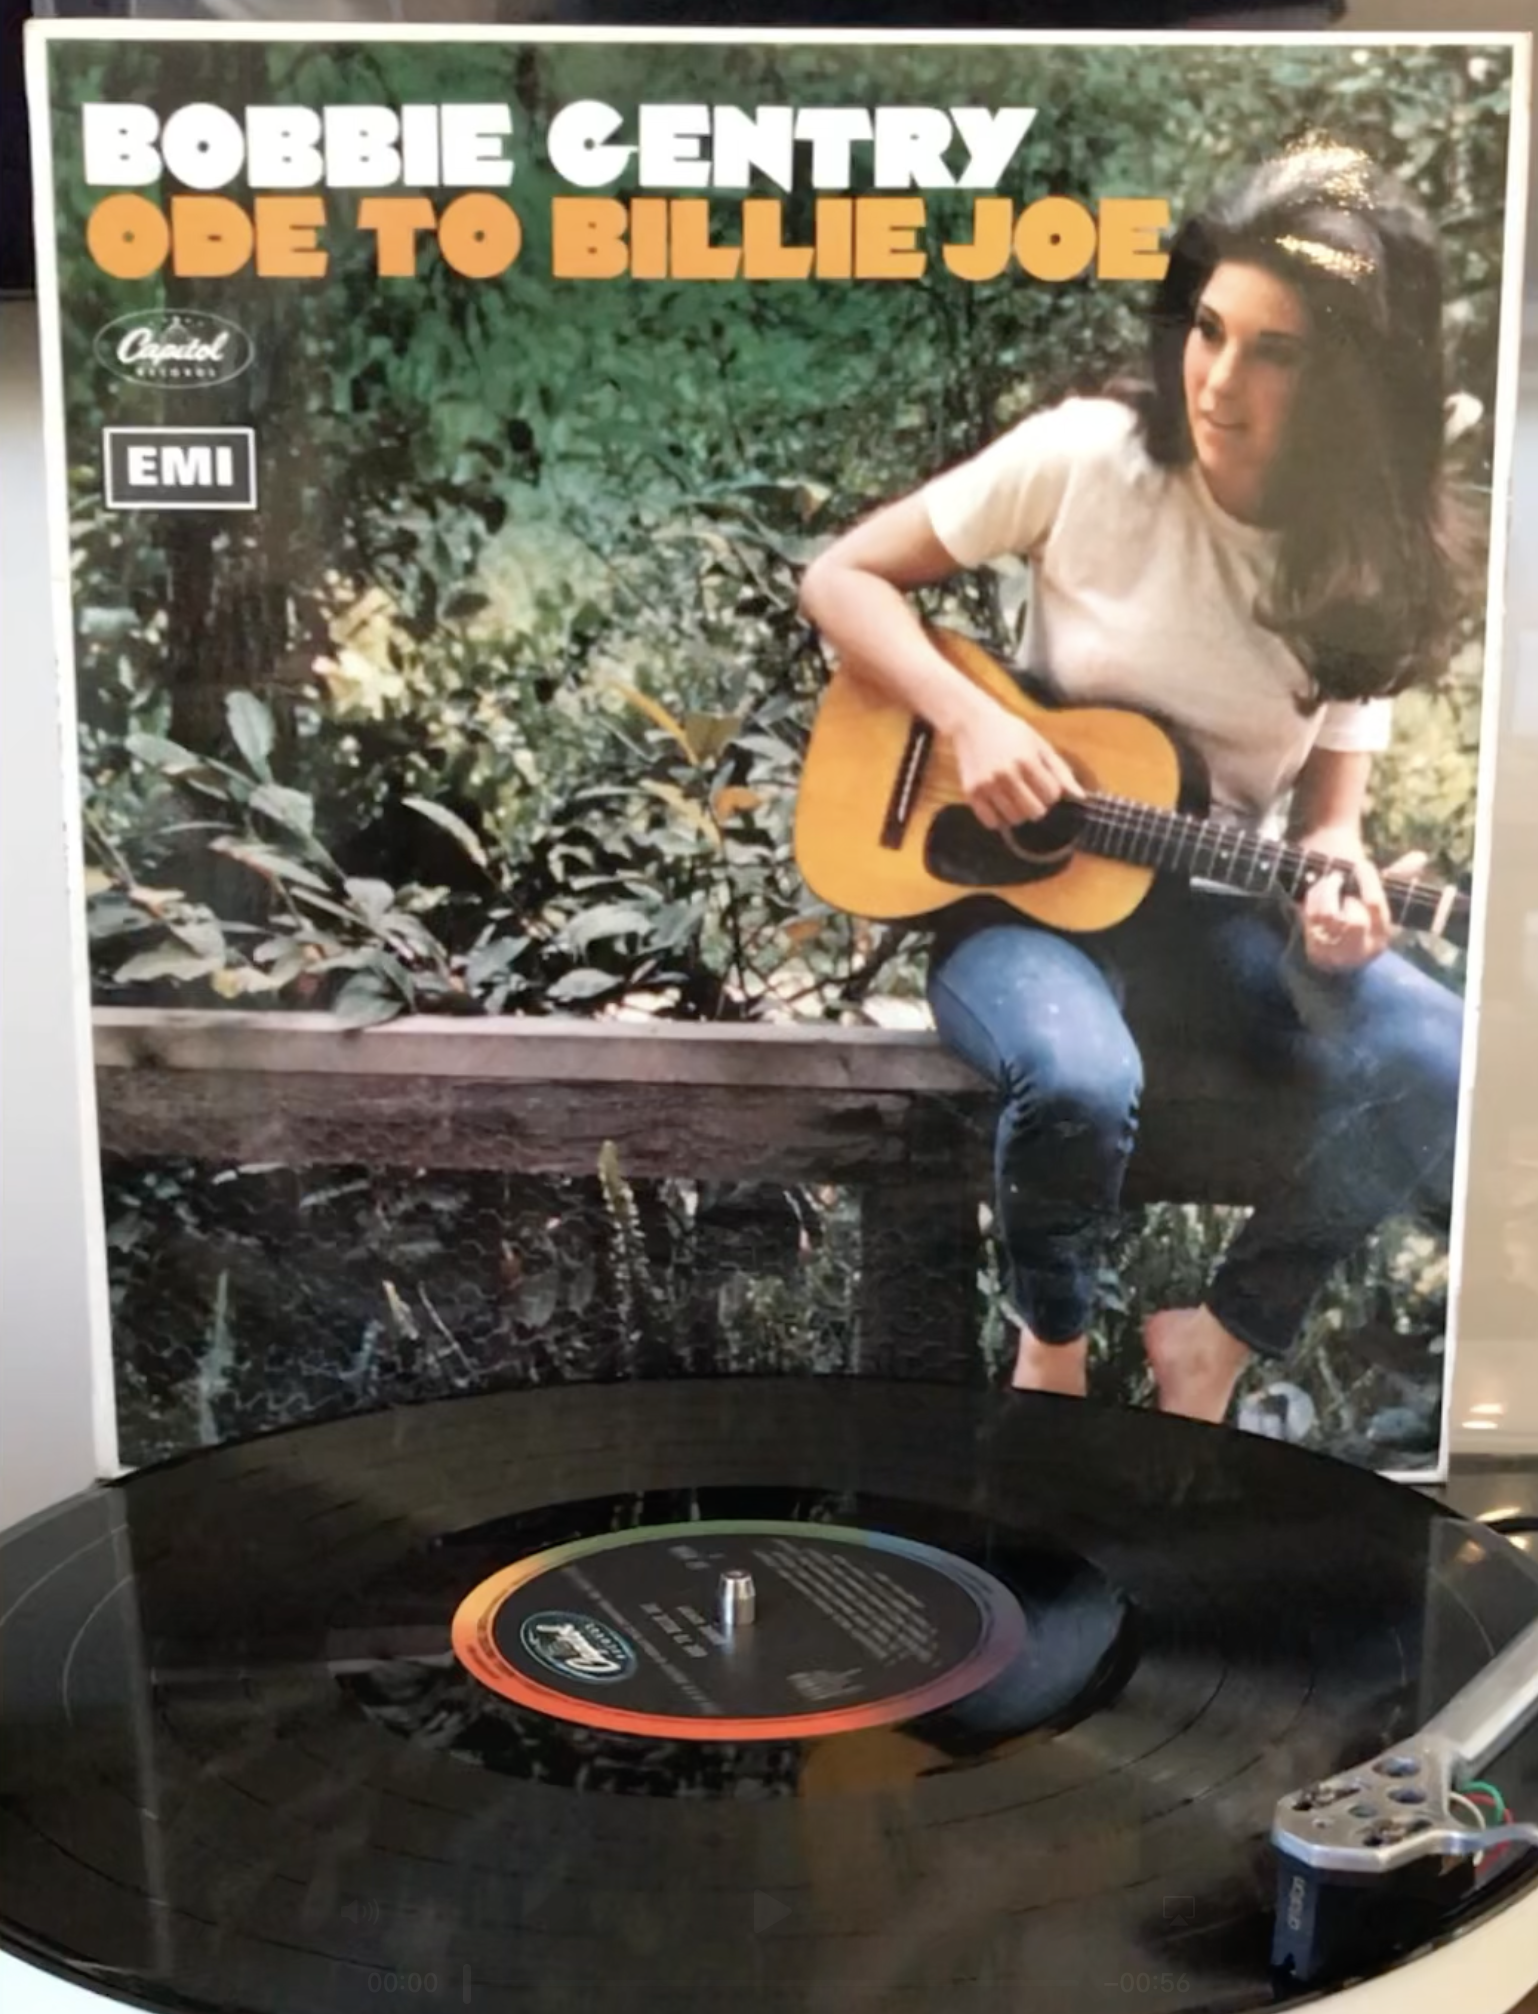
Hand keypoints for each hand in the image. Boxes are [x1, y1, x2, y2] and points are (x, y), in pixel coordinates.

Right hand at [949, 701, 1082, 830]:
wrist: (973, 722)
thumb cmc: (1011, 732)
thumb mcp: (1040, 745)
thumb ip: (1061, 771)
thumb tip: (1081, 797)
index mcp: (1026, 760)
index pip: (1051, 795)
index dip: (1052, 793)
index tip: (1044, 784)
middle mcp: (1006, 774)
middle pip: (1034, 811)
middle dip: (1038, 805)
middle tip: (1031, 793)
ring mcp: (987, 785)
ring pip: (1014, 819)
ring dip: (1019, 813)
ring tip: (1016, 797)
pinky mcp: (971, 792)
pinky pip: (992, 822)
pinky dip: (1000, 819)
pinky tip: (1001, 804)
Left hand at [1300, 843, 1427, 970]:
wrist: (1335, 954)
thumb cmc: (1361, 917)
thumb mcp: (1379, 901)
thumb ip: (1398, 878)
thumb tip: (1421, 857)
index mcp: (1382, 934)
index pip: (1376, 906)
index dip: (1369, 882)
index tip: (1362, 865)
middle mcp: (1362, 947)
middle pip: (1354, 920)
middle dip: (1344, 895)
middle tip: (1338, 877)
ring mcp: (1338, 951)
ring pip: (1329, 916)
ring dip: (1325, 893)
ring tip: (1328, 882)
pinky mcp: (1316, 950)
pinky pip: (1312, 919)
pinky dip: (1312, 901)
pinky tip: (1315, 893)